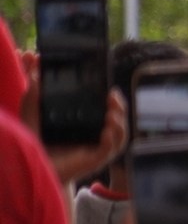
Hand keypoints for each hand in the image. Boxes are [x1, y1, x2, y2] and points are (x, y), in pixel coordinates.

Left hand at [18, 55, 128, 184]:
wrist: (31, 166)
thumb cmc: (33, 139)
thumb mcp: (31, 108)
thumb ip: (32, 85)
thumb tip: (30, 57)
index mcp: (85, 120)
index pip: (104, 105)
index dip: (111, 97)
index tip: (108, 86)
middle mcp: (94, 132)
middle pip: (117, 117)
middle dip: (120, 106)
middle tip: (112, 96)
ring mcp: (96, 146)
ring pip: (119, 133)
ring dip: (120, 122)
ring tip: (111, 114)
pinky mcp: (95, 160)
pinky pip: (110, 149)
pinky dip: (111, 139)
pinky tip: (105, 132)